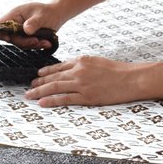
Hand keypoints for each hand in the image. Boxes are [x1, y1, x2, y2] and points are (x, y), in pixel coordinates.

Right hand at [0, 2, 64, 49]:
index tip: (9, 38)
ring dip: (32, 45)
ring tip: (46, 42)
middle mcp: (15, 24)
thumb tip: (26, 30)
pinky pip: (29, 45)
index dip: (1, 32)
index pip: (0, 24)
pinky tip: (47, 43)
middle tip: (36, 41)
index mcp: (15, 15)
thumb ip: (34, 22)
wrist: (57, 14)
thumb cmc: (48, 11)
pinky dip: (38, 46)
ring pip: (20, 43)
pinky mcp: (26, 38)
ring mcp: (20, 32)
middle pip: (11, 37)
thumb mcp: (42, 16)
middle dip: (23, 41)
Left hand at [25, 56, 139, 106]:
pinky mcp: (87, 97)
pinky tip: (42, 103)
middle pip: (53, 77)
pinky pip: (65, 99)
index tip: (38, 76)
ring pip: (55, 87)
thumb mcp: (98, 62)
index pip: (58, 67)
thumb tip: (71, 70)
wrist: (132, 79)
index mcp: (82, 61)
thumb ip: (83, 65)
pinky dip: (52, 101)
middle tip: (29, 87)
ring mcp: (82, 84)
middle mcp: (79, 71)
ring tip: (30, 95)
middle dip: (39, 83)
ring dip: (40, 91)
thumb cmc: (119, 71)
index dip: (46, 72)